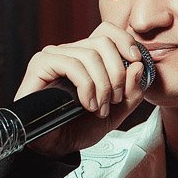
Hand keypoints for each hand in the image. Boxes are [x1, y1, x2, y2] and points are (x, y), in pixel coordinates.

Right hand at [15, 22, 151, 157]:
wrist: (56, 147)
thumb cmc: (81, 127)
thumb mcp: (117, 111)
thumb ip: (132, 92)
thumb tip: (138, 66)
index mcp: (87, 56)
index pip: (107, 31)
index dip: (125, 41)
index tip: (136, 62)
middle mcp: (70, 51)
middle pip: (103, 42)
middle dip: (117, 73)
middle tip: (115, 99)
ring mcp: (54, 56)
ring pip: (90, 55)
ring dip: (102, 85)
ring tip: (100, 108)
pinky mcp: (40, 64)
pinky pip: (72, 64)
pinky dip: (86, 86)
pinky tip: (86, 104)